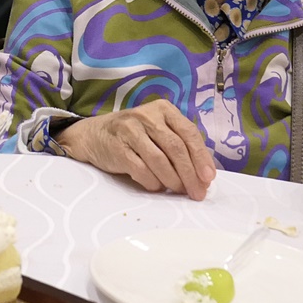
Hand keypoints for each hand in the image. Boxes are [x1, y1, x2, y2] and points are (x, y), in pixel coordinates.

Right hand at [56, 99, 214, 199]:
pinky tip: (156, 187)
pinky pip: (140, 169)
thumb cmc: (134, 135)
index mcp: (163, 109)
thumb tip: (202, 175)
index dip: (201, 157)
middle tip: (197, 193)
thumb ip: (178, 145)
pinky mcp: (117, 146)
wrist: (93, 135)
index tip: (209, 178)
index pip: (189, 133)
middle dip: (190, 174)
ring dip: (173, 180)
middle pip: (176, 148)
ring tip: (178, 191)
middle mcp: (147, 115)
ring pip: (159, 159)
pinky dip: (152, 182)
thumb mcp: (157, 130)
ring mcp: (130, 130)